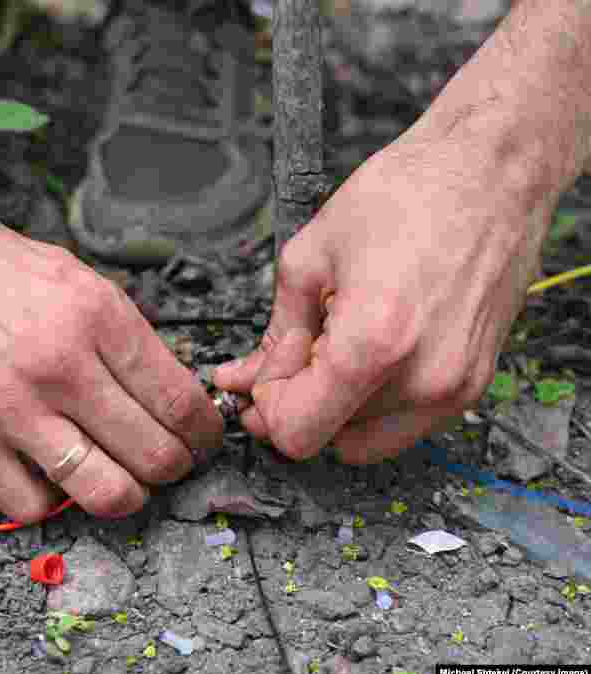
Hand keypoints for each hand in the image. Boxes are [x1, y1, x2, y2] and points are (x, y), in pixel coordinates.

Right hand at [0, 188, 223, 520]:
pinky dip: (48, 501)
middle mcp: (62, 361)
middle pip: (154, 455)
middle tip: (161, 467)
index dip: (204, 438)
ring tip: (115, 483)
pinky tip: (44, 473)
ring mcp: (10, 403)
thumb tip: (168, 395)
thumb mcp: (72, 277)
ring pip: (104, 492)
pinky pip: (31, 506)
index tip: (201, 446)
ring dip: (122, 498)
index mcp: (99, 314)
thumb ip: (120, 335)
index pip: (181, 403)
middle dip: (171, 471)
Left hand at [213, 131, 553, 463]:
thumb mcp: (310, 256)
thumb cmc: (409, 195)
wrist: (491, 172)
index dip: (267, 406)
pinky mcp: (474, 384)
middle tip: (293, 354)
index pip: (297, 432)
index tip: (267, 370)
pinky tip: (367, 350)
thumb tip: (244, 378)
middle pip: (329, 440)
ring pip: (366, 439)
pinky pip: (405, 423)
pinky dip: (373, 401)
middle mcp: (422, 380)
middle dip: (297, 402)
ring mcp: (455, 388)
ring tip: (334, 345)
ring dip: (336, 406)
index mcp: (374, 345)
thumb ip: (274, 332)